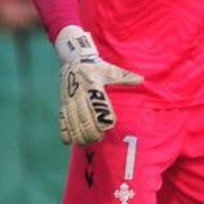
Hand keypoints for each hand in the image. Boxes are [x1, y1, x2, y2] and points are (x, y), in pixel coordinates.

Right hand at [54, 26, 141, 145]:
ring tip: (85, 144)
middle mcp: (80, 93)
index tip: (108, 127)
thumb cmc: (97, 67)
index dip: (102, 115)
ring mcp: (69, 99)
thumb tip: (141, 80)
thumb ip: (125, 77)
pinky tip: (67, 142)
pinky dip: (64, 131)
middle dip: (90, 129)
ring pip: (72, 120)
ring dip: (78, 133)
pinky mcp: (63, 103)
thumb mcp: (111, 70)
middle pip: (84, 115)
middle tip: (98, 139)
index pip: (98, 102)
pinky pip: (62, 118)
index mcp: (93, 85)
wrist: (74, 59)